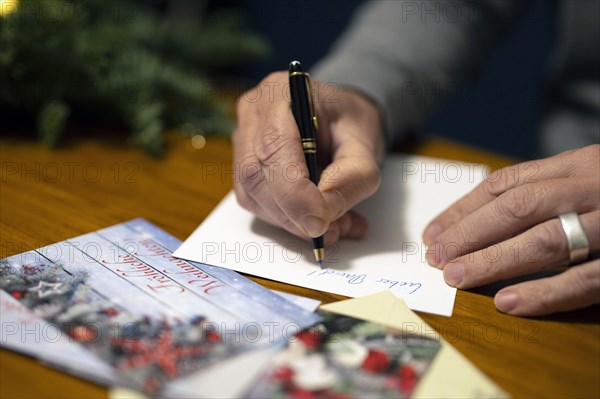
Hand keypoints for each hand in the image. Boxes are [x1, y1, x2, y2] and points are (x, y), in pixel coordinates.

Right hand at [233, 71, 384, 242]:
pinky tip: (316, 221)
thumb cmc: (350, 122)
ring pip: (253, 196)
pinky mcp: (243, 168)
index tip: (322, 221)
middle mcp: (252, 114)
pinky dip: (287, 222)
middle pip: (256, 176)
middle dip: (294, 213)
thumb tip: (326, 212)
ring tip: (334, 226)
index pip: (273, 148)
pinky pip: (256, 204)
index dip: (295, 193)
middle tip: (333, 230)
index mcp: (279, 93)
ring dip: (292, 222)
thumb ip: (353, 175)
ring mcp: (242, 141)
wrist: (340, 118)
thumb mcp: (366, 142)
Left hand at [423, 145, 599, 315]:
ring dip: (493, 260)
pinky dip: (544, 291)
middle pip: (517, 207)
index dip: (463, 210)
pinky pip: (586, 278)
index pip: (506, 183)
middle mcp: (591, 186)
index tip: (432, 234)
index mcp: (577, 165)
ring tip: (456, 278)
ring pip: (545, 240)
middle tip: (435, 258)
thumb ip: (546, 193)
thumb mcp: (586, 179)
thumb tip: (480, 223)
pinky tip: (507, 301)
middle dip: (469, 233)